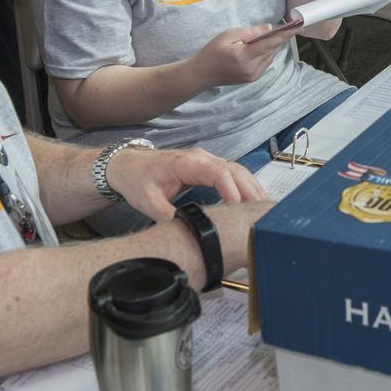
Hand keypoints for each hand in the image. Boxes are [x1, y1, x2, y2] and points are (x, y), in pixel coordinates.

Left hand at [105, 146, 267, 222]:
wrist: (127, 165)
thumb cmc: (137, 179)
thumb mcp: (148, 202)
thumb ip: (168, 217)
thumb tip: (187, 232)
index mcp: (187, 163)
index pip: (218, 173)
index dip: (231, 190)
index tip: (238, 210)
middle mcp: (202, 158)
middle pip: (235, 170)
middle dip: (250, 191)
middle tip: (260, 214)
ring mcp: (207, 160)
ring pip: (238, 170)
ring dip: (251, 188)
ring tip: (262, 209)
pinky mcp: (209, 167)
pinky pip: (232, 173)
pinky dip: (245, 186)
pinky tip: (252, 200)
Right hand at [192, 23, 298, 87]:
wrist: (202, 73)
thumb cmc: (212, 51)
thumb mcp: (228, 35)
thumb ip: (250, 32)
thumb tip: (269, 28)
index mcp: (244, 56)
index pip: (270, 43)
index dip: (285, 34)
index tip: (298, 27)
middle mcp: (251, 68)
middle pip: (272, 50)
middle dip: (277, 38)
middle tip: (283, 27)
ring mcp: (253, 76)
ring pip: (270, 56)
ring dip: (270, 46)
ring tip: (260, 39)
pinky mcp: (252, 79)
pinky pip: (265, 63)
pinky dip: (265, 54)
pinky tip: (255, 49)